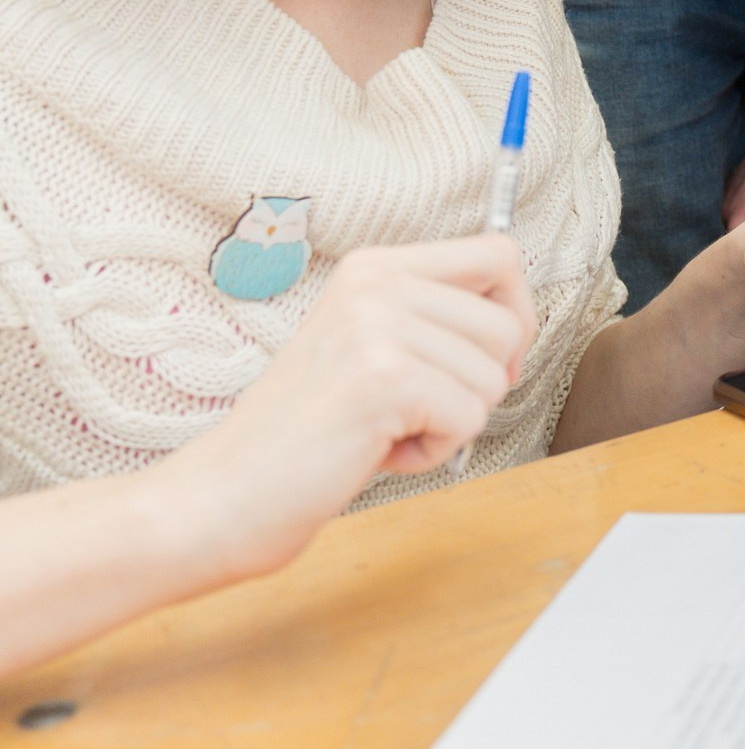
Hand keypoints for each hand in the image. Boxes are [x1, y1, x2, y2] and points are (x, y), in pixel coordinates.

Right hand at [167, 237, 536, 581]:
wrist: (224, 494)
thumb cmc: (305, 435)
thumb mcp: (368, 348)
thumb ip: (431, 321)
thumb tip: (516, 320)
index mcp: (374, 267)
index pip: (499, 254)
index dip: (514, 313)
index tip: (485, 361)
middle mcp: (376, 282)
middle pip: (508, 324)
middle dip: (482, 384)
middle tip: (419, 411)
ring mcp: (378, 326)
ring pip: (493, 378)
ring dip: (451, 423)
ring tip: (384, 430)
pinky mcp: (384, 378)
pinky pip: (468, 420)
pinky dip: (434, 453)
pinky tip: (378, 452)